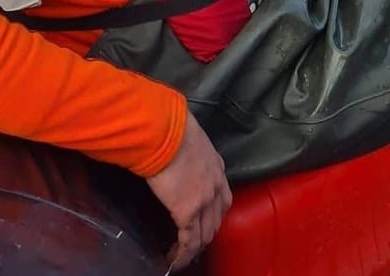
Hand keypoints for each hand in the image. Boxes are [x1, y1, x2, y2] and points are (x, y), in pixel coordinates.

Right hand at [147, 109, 232, 271]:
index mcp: (216, 166)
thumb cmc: (172, 128)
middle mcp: (216, 185)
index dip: (214, 213)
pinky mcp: (188, 212)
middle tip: (192, 243)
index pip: (222, 196)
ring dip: (194, 248)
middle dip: (206, 233)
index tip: (203, 221)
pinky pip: (189, 241)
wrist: (166, 132)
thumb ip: (188, 150)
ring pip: (205, 234)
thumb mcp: (189, 138)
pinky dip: (183, 255)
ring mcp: (205, 200)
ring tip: (181, 255)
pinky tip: (174, 261)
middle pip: (217, 218)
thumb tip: (174, 149)